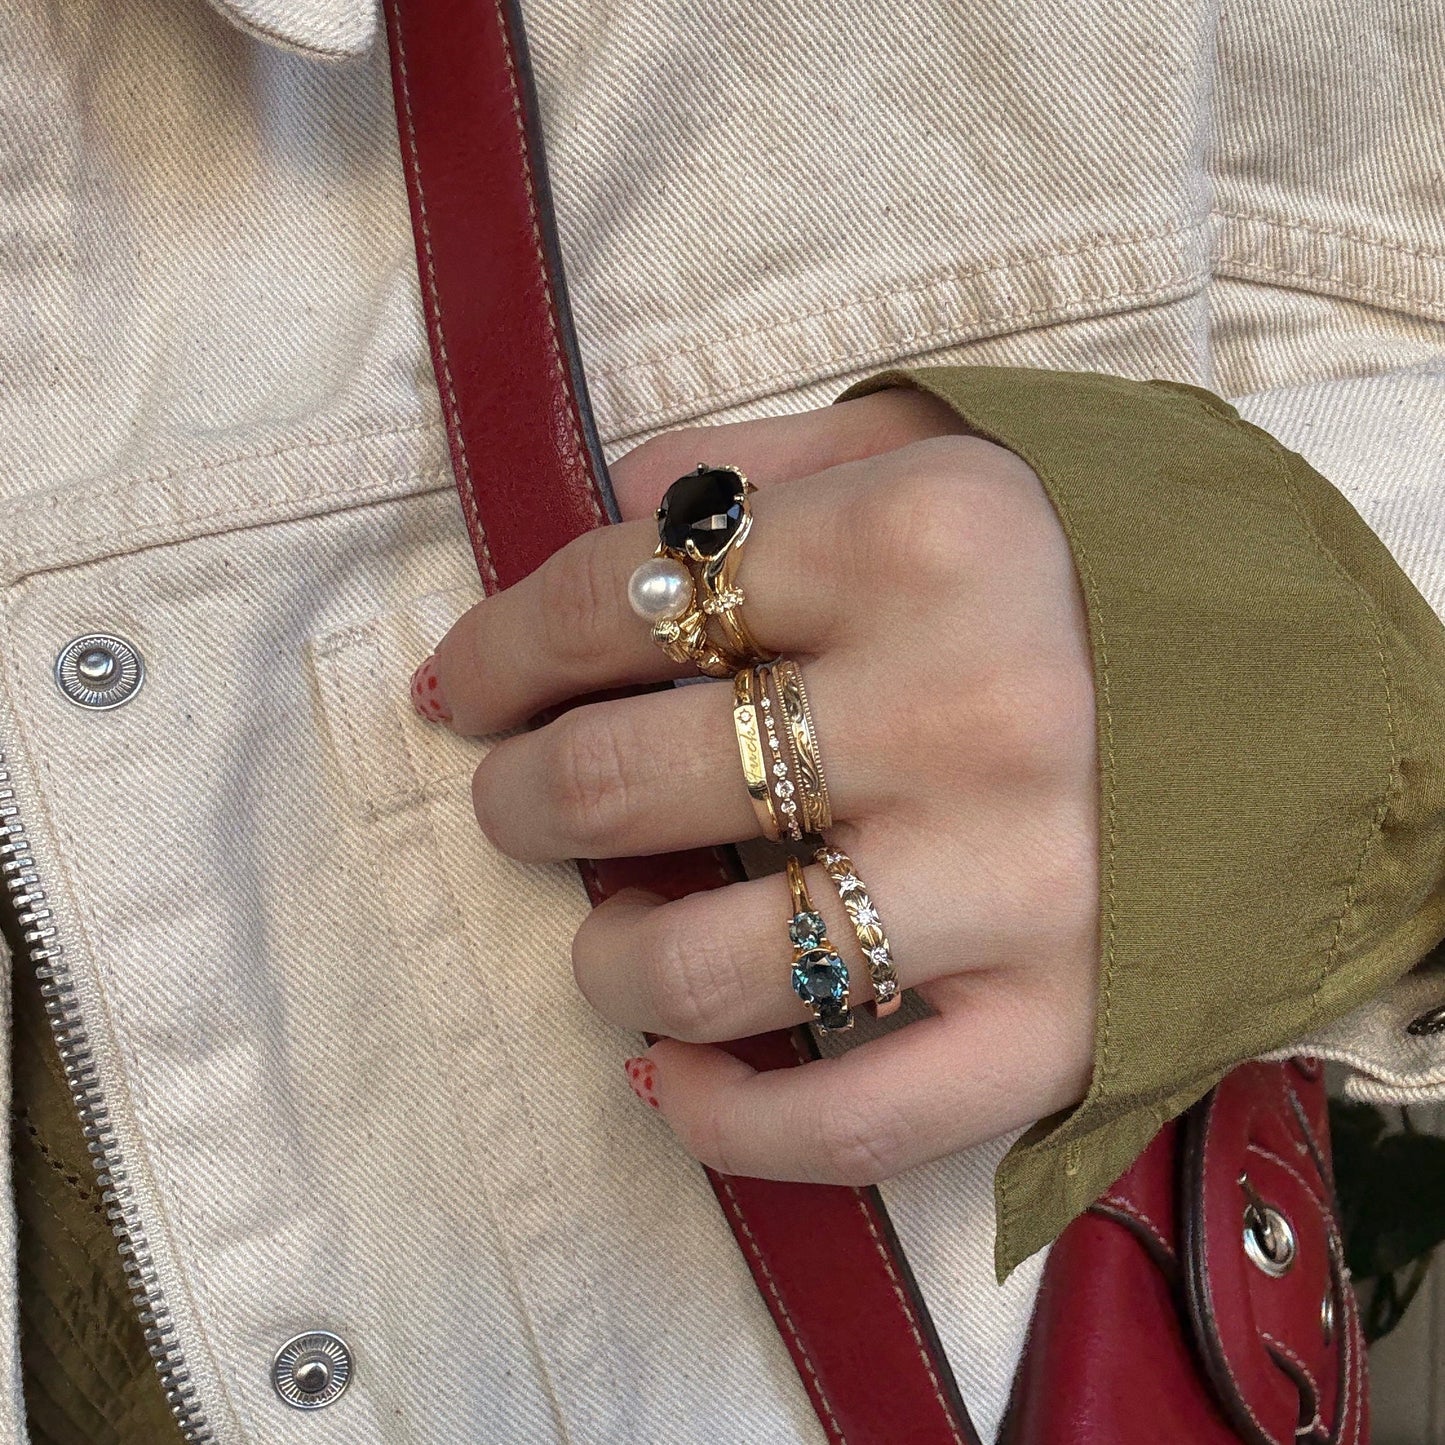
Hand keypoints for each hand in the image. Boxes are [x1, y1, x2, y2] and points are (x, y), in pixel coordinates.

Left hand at [418, 387, 1098, 1184]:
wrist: (1282, 704)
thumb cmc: (1067, 577)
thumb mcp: (930, 456)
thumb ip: (755, 465)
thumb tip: (592, 513)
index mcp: (925, 540)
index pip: (622, 598)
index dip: (502, 651)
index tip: (464, 689)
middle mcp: (970, 710)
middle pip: (634, 779)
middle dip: (528, 800)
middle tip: (523, 804)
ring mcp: (1015, 883)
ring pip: (711, 962)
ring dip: (609, 962)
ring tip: (609, 941)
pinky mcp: (1054, 1023)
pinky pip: (850, 1121)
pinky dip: (724, 1120)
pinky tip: (668, 1079)